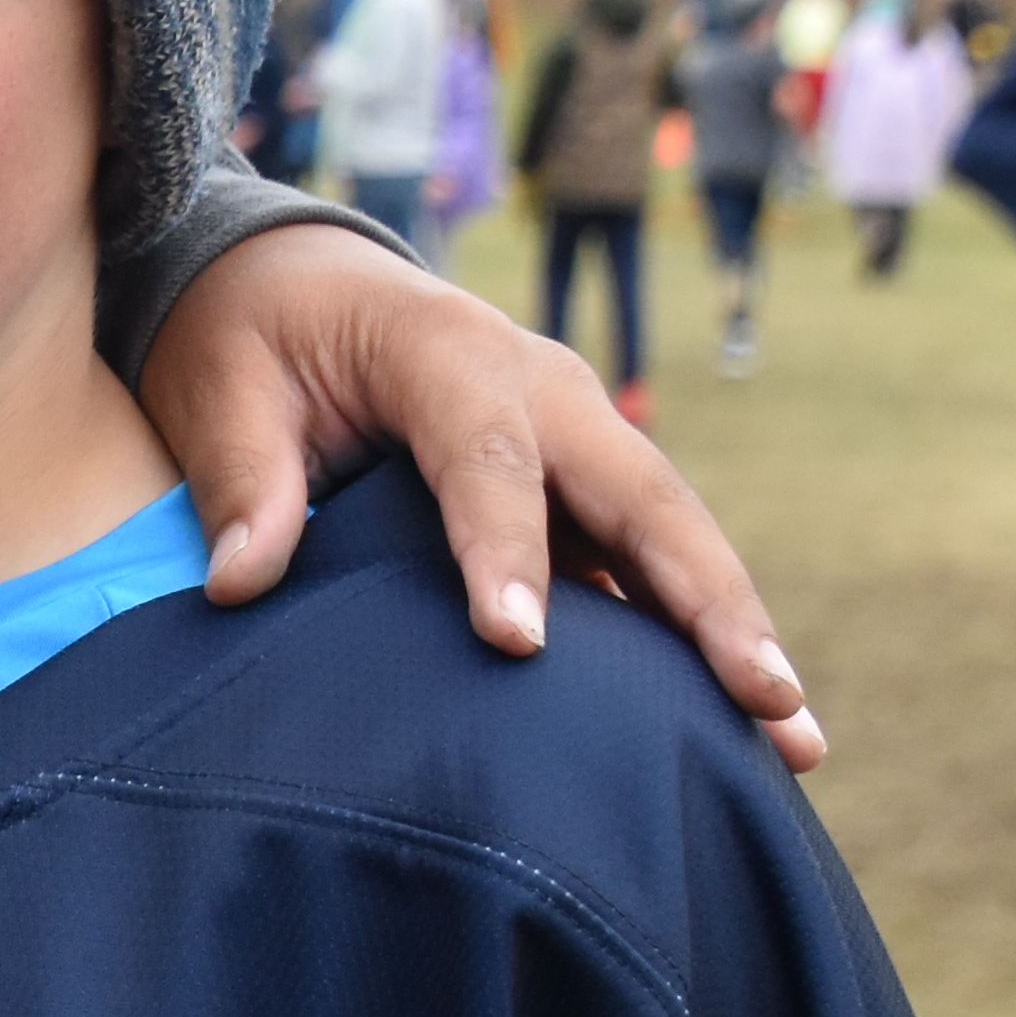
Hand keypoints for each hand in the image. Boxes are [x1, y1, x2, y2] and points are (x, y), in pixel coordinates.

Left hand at [141, 224, 819, 769]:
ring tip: (793, 736)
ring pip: (669, 530)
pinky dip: (694, 629)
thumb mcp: (222, 386)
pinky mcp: (579, 480)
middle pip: (639, 494)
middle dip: (704, 598)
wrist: (295, 280)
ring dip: (732, 626)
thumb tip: (243, 578)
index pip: (487, 455)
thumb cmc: (255, 335)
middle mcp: (539, 384)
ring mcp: (575, 431)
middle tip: (763, 699)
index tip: (516, 643)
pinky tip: (740, 720)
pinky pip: (647, 556)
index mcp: (447, 350)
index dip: (507, 546)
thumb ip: (243, 478)